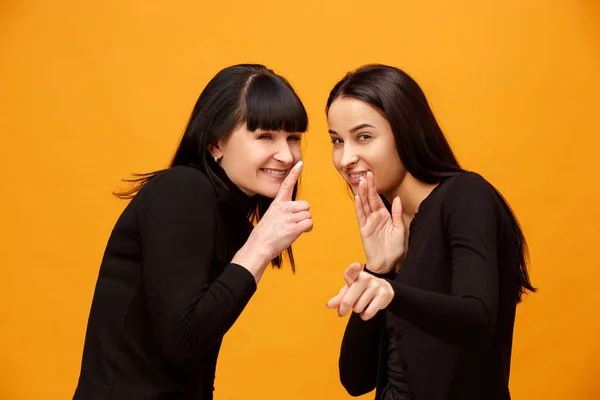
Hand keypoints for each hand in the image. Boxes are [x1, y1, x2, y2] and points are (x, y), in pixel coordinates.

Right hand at [233, 161, 312, 277]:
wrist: (259, 246)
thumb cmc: (265, 234)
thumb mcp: (271, 216)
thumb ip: (284, 211)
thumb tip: (298, 213)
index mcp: (277, 203)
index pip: (286, 185)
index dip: (294, 173)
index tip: (300, 163)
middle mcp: (283, 208)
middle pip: (305, 205)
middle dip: (303, 215)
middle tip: (293, 224)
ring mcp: (289, 217)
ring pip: (308, 215)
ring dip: (304, 224)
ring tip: (292, 230)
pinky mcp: (294, 227)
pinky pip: (309, 224)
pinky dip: (307, 229)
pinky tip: (297, 233)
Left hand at [326, 262, 393, 319]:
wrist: (383, 289)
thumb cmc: (361, 289)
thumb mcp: (349, 291)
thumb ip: (339, 298)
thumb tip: (329, 305)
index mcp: (355, 274)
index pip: (352, 271)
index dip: (354, 268)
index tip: (357, 266)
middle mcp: (366, 278)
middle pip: (348, 300)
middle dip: (345, 308)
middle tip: (343, 310)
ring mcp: (376, 286)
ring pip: (358, 308)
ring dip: (358, 310)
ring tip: (362, 303)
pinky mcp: (383, 295)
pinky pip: (368, 312)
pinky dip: (365, 315)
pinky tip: (367, 309)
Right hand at [355, 172, 404, 273]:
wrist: (386, 263)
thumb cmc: (394, 248)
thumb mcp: (400, 229)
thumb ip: (397, 214)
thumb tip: (397, 198)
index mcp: (385, 215)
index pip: (378, 198)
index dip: (375, 187)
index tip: (372, 175)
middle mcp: (375, 217)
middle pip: (370, 198)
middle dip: (368, 186)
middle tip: (366, 174)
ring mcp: (368, 222)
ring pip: (364, 205)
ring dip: (363, 193)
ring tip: (361, 182)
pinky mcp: (364, 229)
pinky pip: (361, 216)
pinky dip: (359, 207)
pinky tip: (358, 198)